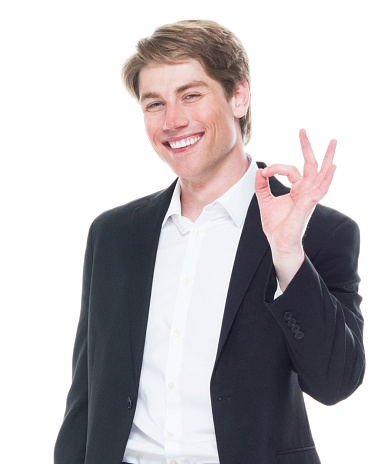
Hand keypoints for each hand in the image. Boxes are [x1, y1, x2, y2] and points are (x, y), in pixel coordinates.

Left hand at [255, 129, 336, 289]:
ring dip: (327, 158)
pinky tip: (333, 167)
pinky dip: (326, 179)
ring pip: (321, 174)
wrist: (279, 243)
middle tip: (303, 131)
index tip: (265, 172)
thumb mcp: (265, 201)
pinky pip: (319, 190)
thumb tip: (259, 171)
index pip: (291, 169)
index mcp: (297, 190)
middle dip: (308, 148)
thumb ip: (262, 186)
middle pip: (311, 166)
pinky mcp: (307, 206)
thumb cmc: (276, 226)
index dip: (276, 168)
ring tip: (333, 142)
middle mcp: (306, 192)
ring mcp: (309, 198)